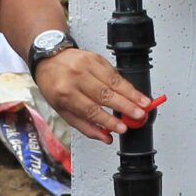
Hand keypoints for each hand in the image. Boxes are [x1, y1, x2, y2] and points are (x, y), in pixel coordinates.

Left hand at [32, 46, 153, 142]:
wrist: (50, 59)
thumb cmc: (56, 86)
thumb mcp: (63, 110)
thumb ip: (86, 126)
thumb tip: (106, 138)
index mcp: (65, 93)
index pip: (91, 110)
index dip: (109, 120)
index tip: (122, 128)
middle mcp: (76, 77)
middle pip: (105, 94)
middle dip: (126, 106)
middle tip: (139, 115)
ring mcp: (86, 65)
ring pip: (114, 82)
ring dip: (132, 94)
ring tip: (145, 103)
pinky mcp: (96, 58)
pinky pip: (114, 72)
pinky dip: (126, 83)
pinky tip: (135, 92)